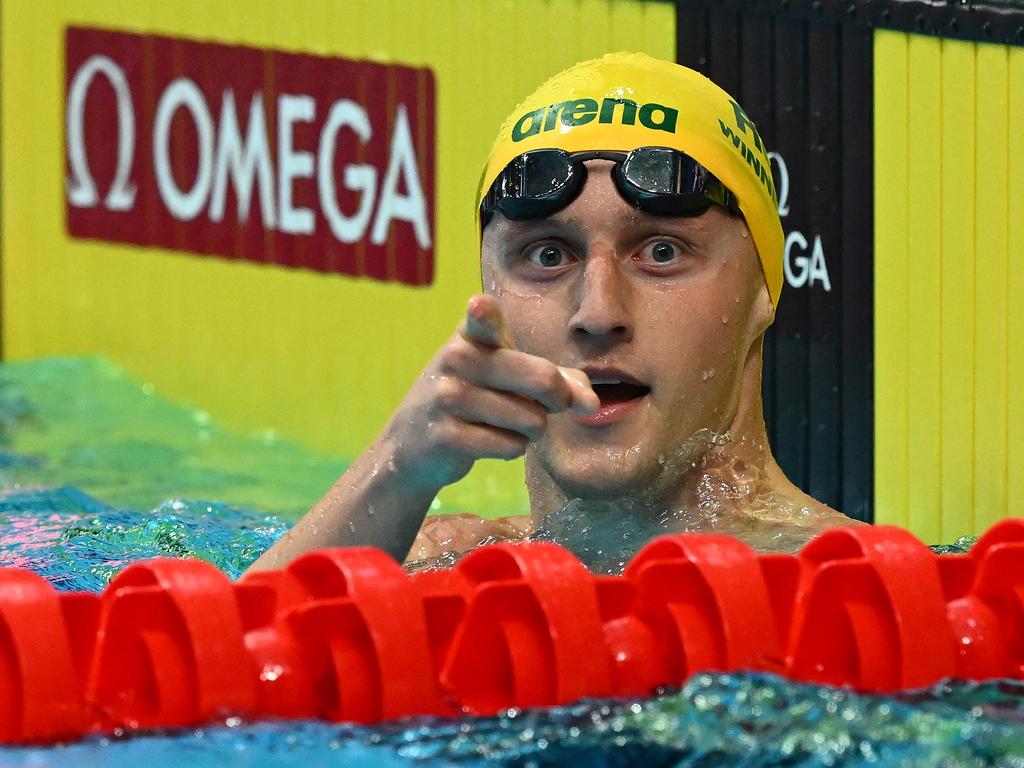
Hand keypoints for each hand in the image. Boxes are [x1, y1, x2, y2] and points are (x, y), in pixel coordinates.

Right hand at [381, 294, 598, 491]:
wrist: (415, 440)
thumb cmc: (477, 397)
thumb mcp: (510, 375)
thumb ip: (559, 380)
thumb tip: (591, 404)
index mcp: (473, 335)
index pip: (482, 320)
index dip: (484, 313)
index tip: (479, 306)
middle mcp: (457, 359)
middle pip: (542, 379)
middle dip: (558, 399)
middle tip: (549, 404)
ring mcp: (449, 398)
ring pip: (532, 420)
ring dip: (531, 429)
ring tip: (504, 421)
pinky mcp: (447, 436)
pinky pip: (512, 446)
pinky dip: (511, 448)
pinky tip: (486, 439)